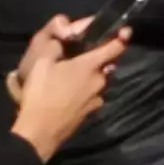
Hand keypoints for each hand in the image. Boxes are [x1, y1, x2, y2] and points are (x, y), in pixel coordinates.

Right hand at [6, 16, 126, 155]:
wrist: (38, 133)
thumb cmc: (41, 94)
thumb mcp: (41, 63)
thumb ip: (55, 47)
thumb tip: (63, 40)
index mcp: (91, 66)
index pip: (116, 47)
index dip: (120, 37)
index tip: (124, 31)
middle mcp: (99, 82)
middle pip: (106, 65)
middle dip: (97, 60)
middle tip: (81, 58)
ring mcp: (96, 100)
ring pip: (99, 82)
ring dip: (91, 78)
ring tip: (73, 78)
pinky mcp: (90, 114)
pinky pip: (92, 97)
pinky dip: (86, 93)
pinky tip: (71, 96)